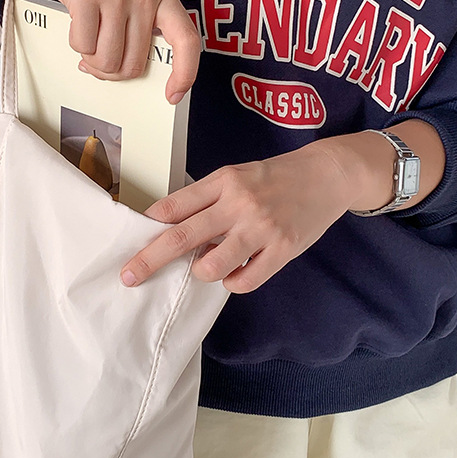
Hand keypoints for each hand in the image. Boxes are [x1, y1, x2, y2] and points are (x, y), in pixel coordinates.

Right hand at [25, 0, 200, 103]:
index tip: (172, 95)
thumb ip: (139, 31)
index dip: (184, 74)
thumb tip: (131, 74)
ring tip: (89, 35)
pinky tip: (77, 22)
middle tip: (100, 56)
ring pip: (107, 61)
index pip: (187, 41)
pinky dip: (76, 43)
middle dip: (112, 70)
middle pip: (133, 65)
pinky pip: (83, 45)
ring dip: (91, 58)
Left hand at [119, 143, 355, 293]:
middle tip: (129, 276)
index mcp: (223, 181)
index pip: (174, 206)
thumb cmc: (276, 177)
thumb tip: (171, 227)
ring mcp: (262, 228)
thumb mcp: (237, 175)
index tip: (130, 243)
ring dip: (200, 272)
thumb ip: (207, 199)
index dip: (147, 227)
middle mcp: (239, 203)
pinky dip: (233, 283)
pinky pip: (245, 280)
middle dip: (150, 259)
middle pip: (182, 237)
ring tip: (207, 266)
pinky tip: (236, 273)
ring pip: (212, 265)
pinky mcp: (283, 249)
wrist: (327, 174)